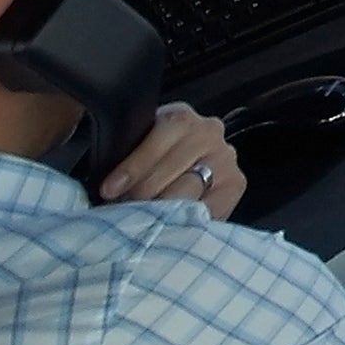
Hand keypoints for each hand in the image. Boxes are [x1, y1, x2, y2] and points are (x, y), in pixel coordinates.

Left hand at [90, 102, 242, 218]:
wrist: (180, 174)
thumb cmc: (150, 165)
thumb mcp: (135, 150)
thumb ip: (125, 156)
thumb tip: (109, 187)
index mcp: (178, 118)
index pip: (162, 136)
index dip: (135, 165)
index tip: (111, 189)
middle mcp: (208, 132)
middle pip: (175, 166)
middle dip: (145, 192)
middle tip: (126, 210)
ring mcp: (225, 157)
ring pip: (191, 187)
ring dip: (164, 208)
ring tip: (145, 220)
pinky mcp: (236, 183)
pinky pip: (211, 206)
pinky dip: (189, 219)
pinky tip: (173, 226)